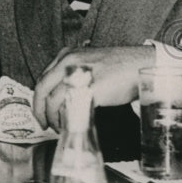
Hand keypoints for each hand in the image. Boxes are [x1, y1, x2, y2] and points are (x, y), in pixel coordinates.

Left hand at [33, 45, 155, 131]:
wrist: (143, 65)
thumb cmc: (120, 67)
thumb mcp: (90, 64)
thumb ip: (73, 76)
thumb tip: (62, 97)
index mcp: (67, 55)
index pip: (43, 78)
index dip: (38, 98)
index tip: (40, 111)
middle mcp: (69, 61)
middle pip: (43, 88)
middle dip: (39, 110)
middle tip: (43, 123)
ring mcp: (79, 74)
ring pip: (54, 99)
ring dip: (53, 117)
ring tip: (58, 127)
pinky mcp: (92, 88)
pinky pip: (71, 105)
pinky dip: (67, 117)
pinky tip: (70, 123)